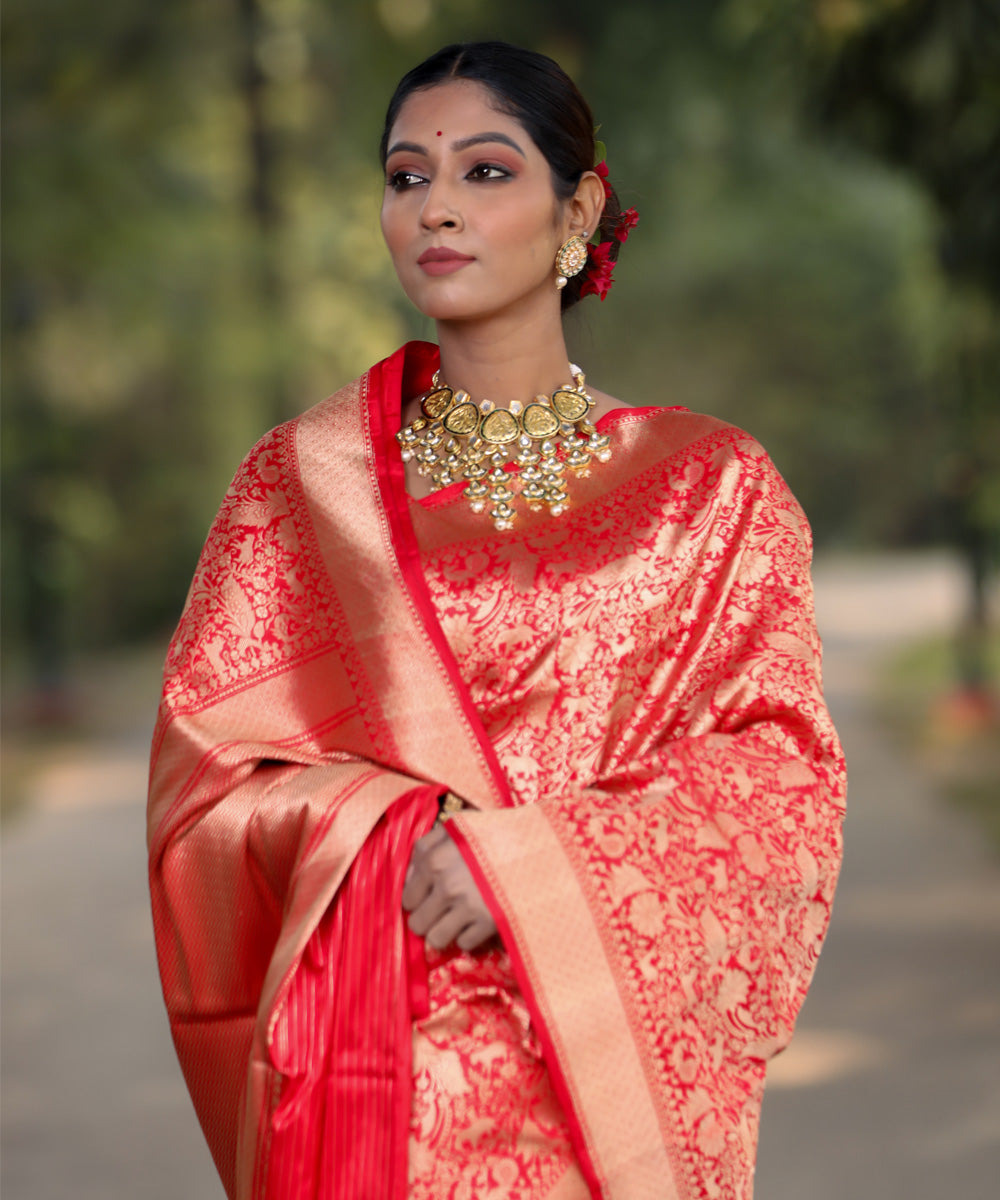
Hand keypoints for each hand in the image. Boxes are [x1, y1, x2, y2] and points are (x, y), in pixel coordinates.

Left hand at [401, 822, 497, 951]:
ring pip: (436, 939)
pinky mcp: (489, 922)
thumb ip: (428, 845)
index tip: (429, 898)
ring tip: (458, 922)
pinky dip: (471, 936)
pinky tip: (480, 921)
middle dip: (428, 920)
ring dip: (446, 933)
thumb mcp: (459, 826)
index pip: (407, 897)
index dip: (417, 899)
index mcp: (434, 858)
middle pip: (417, 923)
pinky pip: (465, 944)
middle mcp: (446, 884)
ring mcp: (467, 905)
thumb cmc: (497, 832)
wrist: (540, 845)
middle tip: (443, 913)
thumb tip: (408, 876)